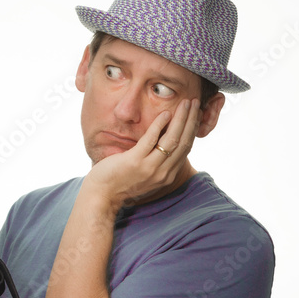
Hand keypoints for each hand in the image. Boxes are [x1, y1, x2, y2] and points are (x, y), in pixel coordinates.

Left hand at [84, 99, 201, 206]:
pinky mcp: (135, 161)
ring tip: (185, 103)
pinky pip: (151, 139)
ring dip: (181, 119)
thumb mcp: (146, 173)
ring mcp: (149, 168)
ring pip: (172, 139)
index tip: (196, 114)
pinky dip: (159, 125)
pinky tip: (165, 113)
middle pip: (183, 142)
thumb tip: (164, 140)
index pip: (186, 148)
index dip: (193, 129)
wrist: (102, 195)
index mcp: (167, 175)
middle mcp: (162, 173)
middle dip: (191, 120)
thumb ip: (157, 160)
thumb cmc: (120, 181)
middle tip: (195, 102)